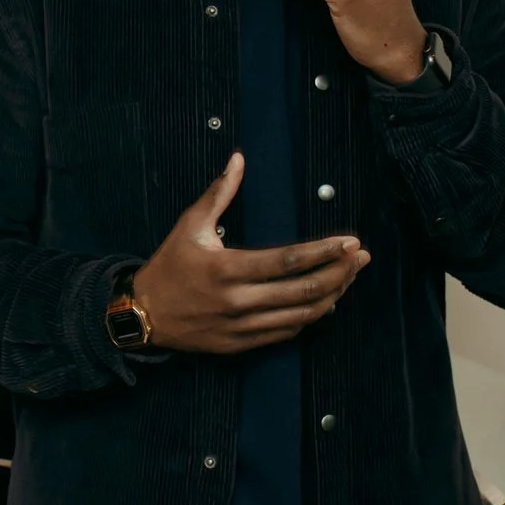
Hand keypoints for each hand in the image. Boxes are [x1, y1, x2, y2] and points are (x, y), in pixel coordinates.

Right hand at [129, 153, 371, 353]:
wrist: (142, 314)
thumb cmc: (168, 265)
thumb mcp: (189, 225)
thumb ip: (219, 192)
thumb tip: (239, 158)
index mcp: (227, 269)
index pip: (287, 261)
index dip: (323, 251)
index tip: (350, 241)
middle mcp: (238, 301)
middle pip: (302, 291)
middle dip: (339, 274)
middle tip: (361, 258)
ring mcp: (241, 327)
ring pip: (300, 317)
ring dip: (331, 296)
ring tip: (350, 278)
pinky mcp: (241, 345)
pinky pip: (285, 334)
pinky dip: (309, 319)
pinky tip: (325, 303)